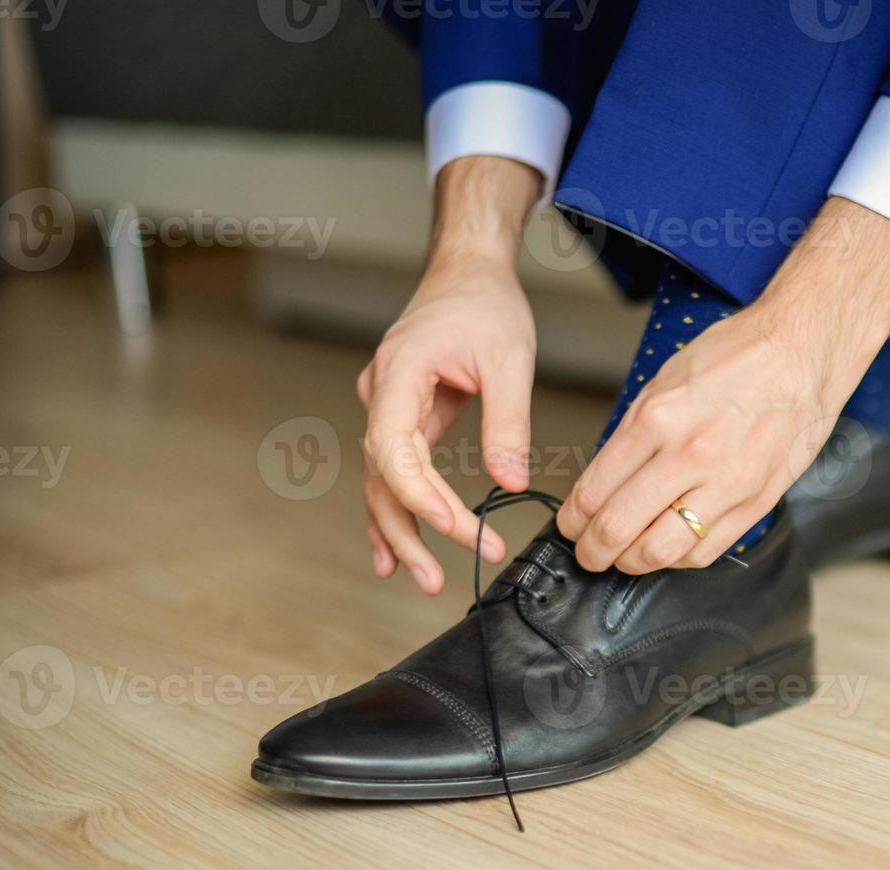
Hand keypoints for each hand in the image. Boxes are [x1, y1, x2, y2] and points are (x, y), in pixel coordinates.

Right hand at [359, 156, 540, 594]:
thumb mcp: (510, 359)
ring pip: (381, 480)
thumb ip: (508, 422)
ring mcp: (385, 406)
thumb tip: (509, 484)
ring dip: (399, 530)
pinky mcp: (401, 415)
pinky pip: (393, 470)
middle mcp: (379, 394)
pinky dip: (397, 509)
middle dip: (407, 531)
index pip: (396, 453)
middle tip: (434, 579)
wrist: (467, 270)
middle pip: (381, 477)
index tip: (463, 529)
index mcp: (398, 376)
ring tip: (421, 577)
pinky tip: (395, 549)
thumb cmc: (486, 304)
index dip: (423, 499)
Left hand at [556, 200, 889, 573]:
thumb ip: (632, 435)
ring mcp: (727, 483)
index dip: (573, 519)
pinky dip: (677, 559)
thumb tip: (603, 483)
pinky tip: (667, 548)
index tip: (570, 525)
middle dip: (591, 549)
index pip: (595, 491)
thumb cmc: (735, 358)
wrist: (803, 351)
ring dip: (630, 562)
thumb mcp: (663, 383)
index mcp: (658, 419)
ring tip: (623, 556)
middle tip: (586, 551)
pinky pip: (705, 552)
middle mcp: (690, 454)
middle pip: (619, 528)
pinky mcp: (756, 501)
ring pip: (660, 551)